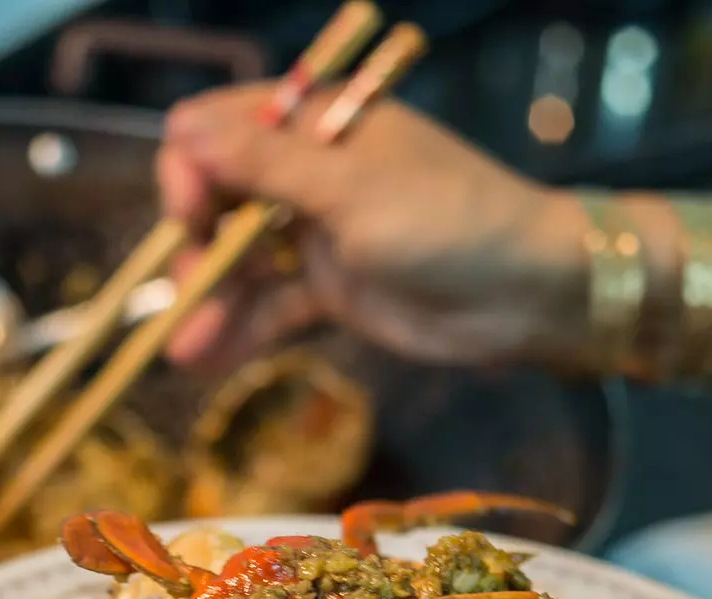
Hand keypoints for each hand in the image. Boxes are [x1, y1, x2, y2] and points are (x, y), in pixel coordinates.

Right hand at [156, 84, 586, 371]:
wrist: (530, 295)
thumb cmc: (449, 221)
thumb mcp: (350, 190)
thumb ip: (264, 164)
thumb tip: (181, 128)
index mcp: (318, 123)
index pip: (221, 128)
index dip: (191, 169)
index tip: (190, 215)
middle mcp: (308, 173)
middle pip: (219, 201)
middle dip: (195, 248)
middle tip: (189, 293)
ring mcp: (317, 234)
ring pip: (239, 264)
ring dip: (209, 302)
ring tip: (183, 350)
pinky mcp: (330, 291)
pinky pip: (268, 308)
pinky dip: (238, 333)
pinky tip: (204, 360)